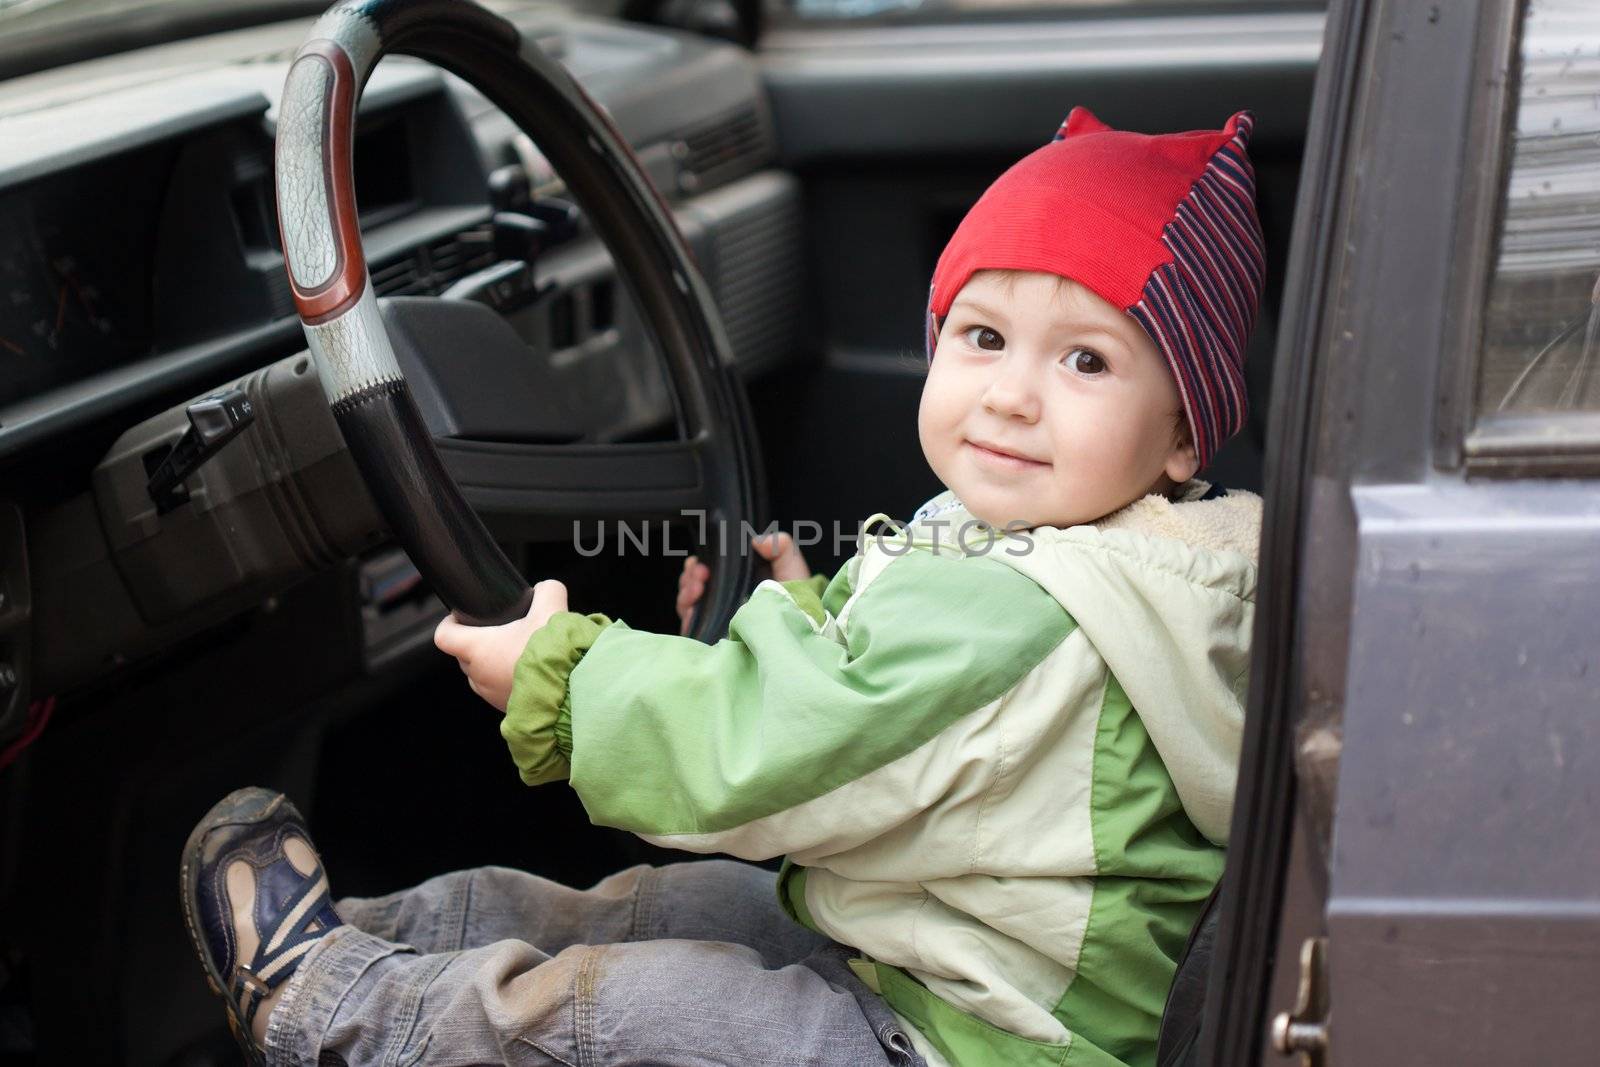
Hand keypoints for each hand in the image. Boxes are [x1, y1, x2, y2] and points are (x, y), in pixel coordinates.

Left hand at [433, 579, 568, 711]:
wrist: (570, 692)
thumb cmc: (552, 654)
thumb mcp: (552, 609)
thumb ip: (547, 590)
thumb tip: (546, 589)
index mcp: (478, 649)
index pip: (444, 636)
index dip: (450, 623)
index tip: (461, 618)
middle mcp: (479, 674)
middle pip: (464, 655)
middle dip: (478, 643)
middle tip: (503, 632)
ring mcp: (491, 695)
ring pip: (481, 675)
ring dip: (494, 664)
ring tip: (520, 654)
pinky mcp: (507, 709)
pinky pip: (499, 691)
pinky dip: (508, 681)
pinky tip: (531, 673)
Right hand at [676, 532, 810, 635]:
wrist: (794, 632)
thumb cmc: (797, 601)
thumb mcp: (792, 567)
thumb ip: (780, 546)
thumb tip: (758, 540)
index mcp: (740, 580)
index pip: (713, 566)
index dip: (706, 559)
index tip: (706, 557)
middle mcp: (725, 597)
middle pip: (696, 579)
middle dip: (693, 571)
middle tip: (701, 571)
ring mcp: (715, 615)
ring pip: (688, 595)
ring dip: (688, 584)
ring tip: (698, 584)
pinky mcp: (708, 632)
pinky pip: (688, 616)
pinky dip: (686, 603)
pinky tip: (695, 597)